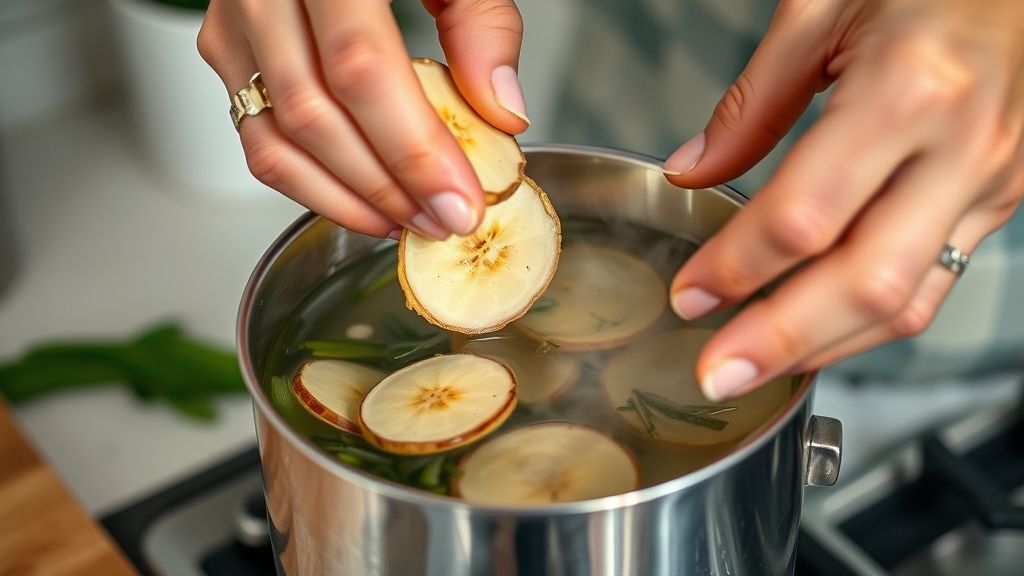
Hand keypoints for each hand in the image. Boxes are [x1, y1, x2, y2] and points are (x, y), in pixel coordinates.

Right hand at [198, 0, 527, 239]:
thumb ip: (481, 21)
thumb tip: (500, 109)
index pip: (362, 69)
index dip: (412, 148)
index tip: (459, 201)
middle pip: (316, 115)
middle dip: (387, 187)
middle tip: (442, 222)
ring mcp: (235, 22)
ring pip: (274, 140)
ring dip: (345, 199)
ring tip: (406, 222)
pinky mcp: (226, 50)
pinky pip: (257, 138)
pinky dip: (311, 184)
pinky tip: (362, 201)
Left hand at [663, 0, 1023, 399]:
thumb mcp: (823, 7)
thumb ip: (753, 101)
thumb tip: (692, 170)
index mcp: (909, 88)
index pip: (804, 215)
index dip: (736, 267)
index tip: (689, 294)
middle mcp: (961, 147)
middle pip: (863, 281)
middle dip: (779, 341)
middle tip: (718, 375)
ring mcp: (992, 181)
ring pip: (906, 300)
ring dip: (824, 348)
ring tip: (759, 372)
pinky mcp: (1002, 199)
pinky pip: (934, 284)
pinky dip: (868, 322)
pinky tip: (821, 335)